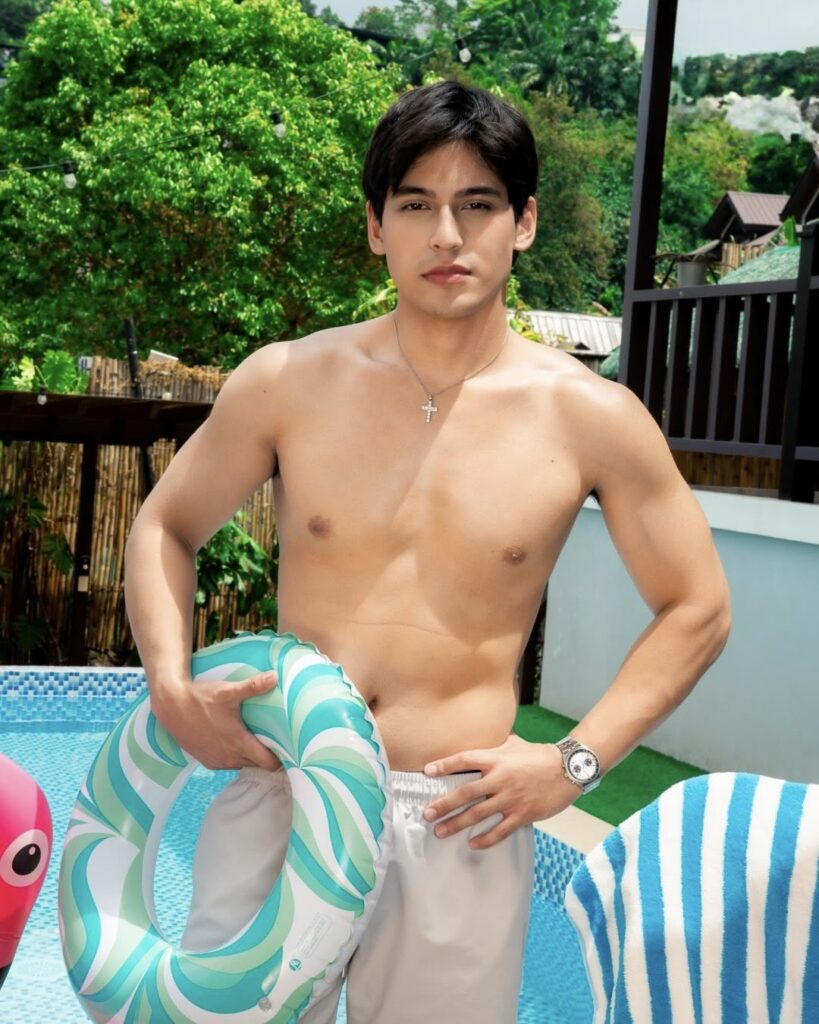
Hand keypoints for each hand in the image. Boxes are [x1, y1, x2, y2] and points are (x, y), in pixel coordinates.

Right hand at [150, 671, 280, 771]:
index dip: (281, 759)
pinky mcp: (206, 761)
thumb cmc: (201, 698)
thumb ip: (253, 686)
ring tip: (259, 740)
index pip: (268, 763)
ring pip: (243, 764)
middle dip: (268, 756)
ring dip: (251, 756)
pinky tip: (237, 741)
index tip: (289, 750)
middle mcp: (229, 758)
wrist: (171, 706)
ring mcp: (216, 761)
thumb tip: (275, 677)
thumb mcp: (228, 691)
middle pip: (257, 765)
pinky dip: (235, 756)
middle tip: (277, 741)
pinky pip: (228, 763)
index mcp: (238, 744)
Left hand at [422, 734, 580, 849]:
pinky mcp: (523, 814)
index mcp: (497, 759)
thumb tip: (485, 736)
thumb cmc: (540, 755)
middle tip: (427, 813)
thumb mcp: (516, 743)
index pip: (465, 760)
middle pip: (466, 792)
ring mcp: (511, 798)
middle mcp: (501, 779)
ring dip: (457, 824)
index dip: (445, 765)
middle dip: (444, 804)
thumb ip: (497, 744)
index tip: (427, 771)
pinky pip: (501, 830)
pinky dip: (486, 838)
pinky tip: (473, 844)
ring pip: (479, 814)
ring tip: (440, 831)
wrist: (569, 769)